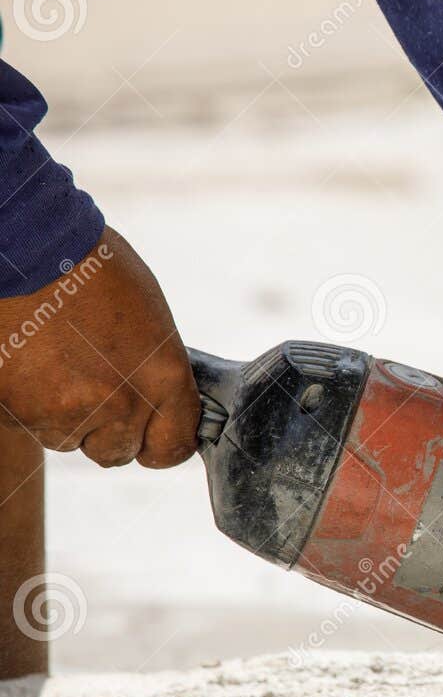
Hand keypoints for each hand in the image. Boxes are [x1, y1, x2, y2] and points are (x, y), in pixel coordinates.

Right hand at [0, 226, 198, 467]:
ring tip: (55, 364)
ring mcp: (62, 413)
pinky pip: (27, 423)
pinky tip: (27, 361)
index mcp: (163, 380)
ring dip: (64, 415)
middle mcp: (118, 405)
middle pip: (117, 451)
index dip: (161, 442)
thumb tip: (152, 399)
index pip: (174, 447)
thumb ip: (154, 370)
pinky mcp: (15, 411)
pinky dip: (27, 403)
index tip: (152, 434)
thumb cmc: (90, 266)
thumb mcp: (149, 317)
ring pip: (67, 439)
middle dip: (108, 430)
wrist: (26, 245)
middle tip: (94, 390)